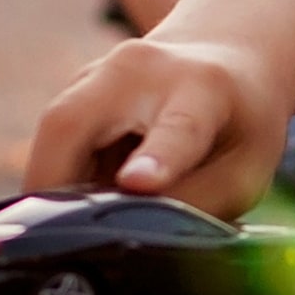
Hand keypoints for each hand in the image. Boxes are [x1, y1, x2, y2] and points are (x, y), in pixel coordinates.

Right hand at [23, 34, 290, 214]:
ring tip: (82, 216)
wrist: (226, 55)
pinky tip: (87, 190)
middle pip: (71, 124)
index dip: (157, 159)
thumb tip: (132, 236)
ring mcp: (97, 72)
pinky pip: (53, 142)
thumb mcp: (244, 170)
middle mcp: (140, 69)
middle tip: (60, 239)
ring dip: (55, 185)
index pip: (178, 129)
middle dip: (52, 184)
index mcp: (204, 88)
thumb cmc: (243, 123)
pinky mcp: (74, 87)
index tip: (138, 182)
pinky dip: (63, 176)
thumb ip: (195, 205)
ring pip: (50, 136)